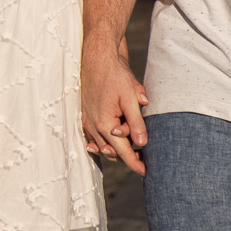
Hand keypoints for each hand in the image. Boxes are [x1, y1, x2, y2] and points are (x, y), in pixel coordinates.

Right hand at [80, 35, 149, 174]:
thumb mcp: (130, 97)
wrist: (96, 58)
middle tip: (143, 160)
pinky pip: (93, 138)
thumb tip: (143, 143)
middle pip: (112, 153)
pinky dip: (103, 144)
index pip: (123, 152)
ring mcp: (87, 121)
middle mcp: (93, 126)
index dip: (135, 164)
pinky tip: (111, 143)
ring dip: (115, 151)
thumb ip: (136, 122)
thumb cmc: (114, 75)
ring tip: (131, 151)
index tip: (146, 172)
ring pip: (102, 147)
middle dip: (127, 158)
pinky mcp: (84, 115)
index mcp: (105, 124)